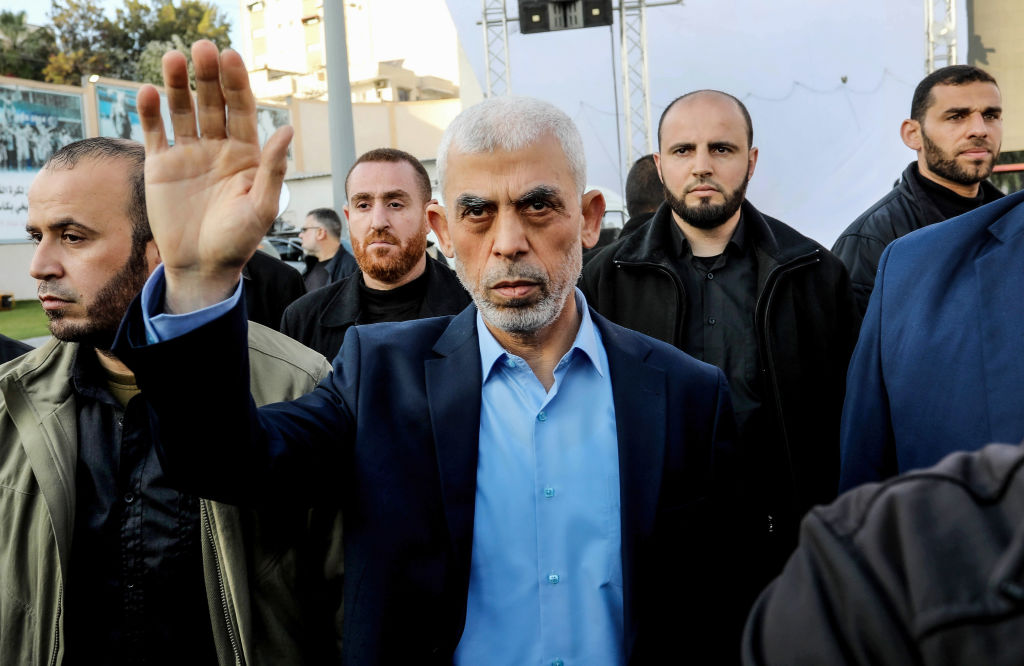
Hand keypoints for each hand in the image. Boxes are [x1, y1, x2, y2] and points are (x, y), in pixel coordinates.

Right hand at [136, 40, 292, 313]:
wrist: (202, 267)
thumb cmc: (239, 241)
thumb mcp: (261, 207)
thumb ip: (272, 169)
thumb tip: (287, 130)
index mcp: (247, 154)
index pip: (242, 109)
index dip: (237, 83)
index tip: (231, 57)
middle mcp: (218, 148)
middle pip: (212, 102)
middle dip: (208, 76)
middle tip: (202, 48)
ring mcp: (189, 154)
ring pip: (182, 110)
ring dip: (176, 84)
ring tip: (172, 58)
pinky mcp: (160, 166)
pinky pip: (155, 132)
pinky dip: (150, 112)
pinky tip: (147, 92)